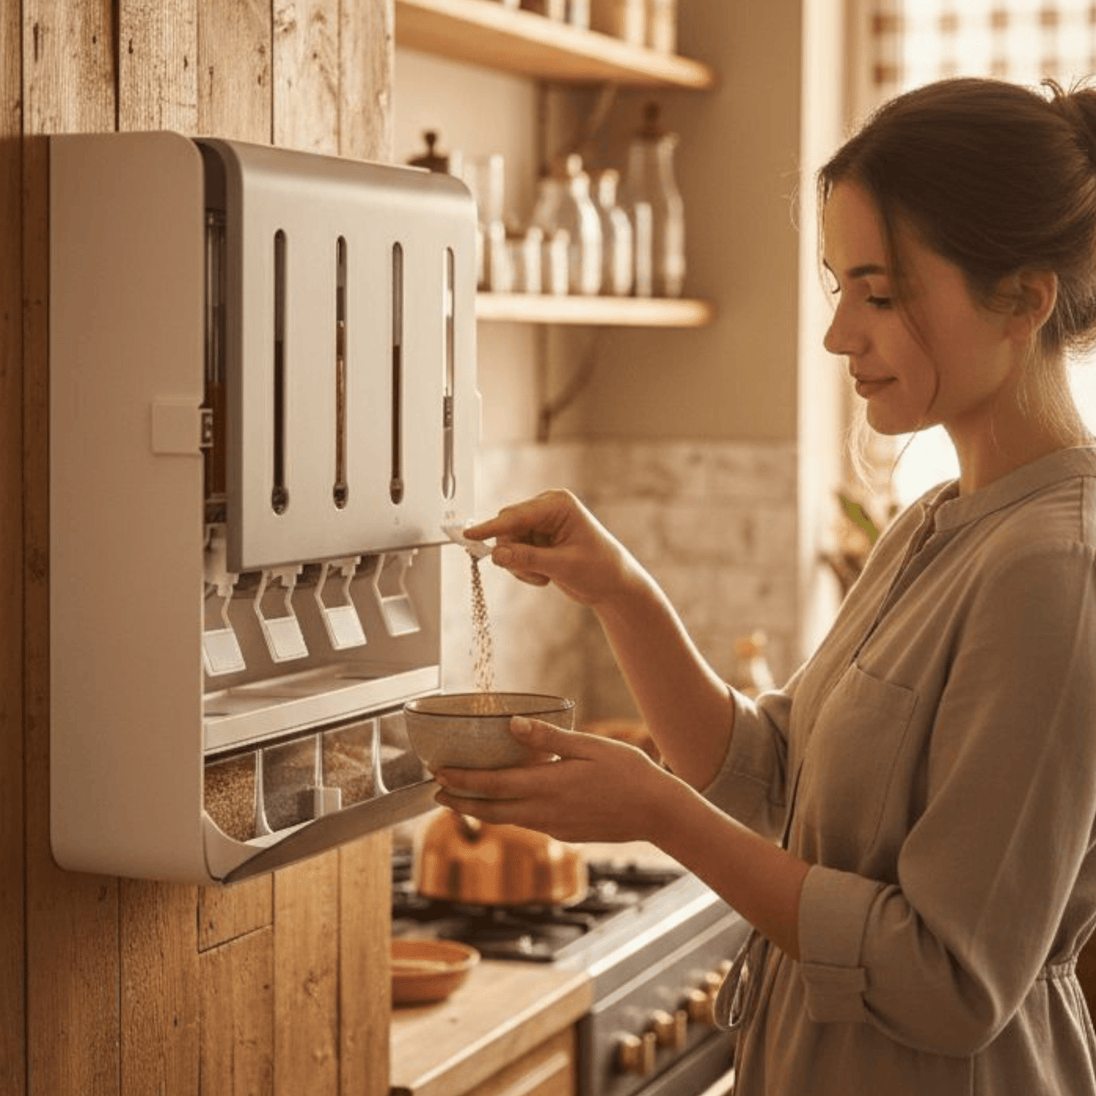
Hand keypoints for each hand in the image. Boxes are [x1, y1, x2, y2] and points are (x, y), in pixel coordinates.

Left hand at [432, 716, 674, 843]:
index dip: (461, 780)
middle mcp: (546, 811)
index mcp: (549, 785)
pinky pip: (527, 823)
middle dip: (460, 801)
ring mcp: (555, 826)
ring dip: (479, 810)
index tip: (438, 772)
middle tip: (435, 792)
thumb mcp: (590, 746)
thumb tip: (510, 723)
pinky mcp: (565, 833)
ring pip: (507, 820)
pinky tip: (506, 803)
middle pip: (490, 810)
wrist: (657, 812)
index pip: (493, 784)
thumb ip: (548, 737)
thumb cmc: (628, 772)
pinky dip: (507, 814)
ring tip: (460, 798)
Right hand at [464, 489, 635, 608]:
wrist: (613, 585)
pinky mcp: (536, 539)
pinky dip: (523, 569)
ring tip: (544, 576)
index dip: (491, 527)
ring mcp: (540, 524)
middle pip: (507, 528)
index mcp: (558, 504)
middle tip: (533, 574)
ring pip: (507, 544)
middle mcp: (547, 509)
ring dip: (520, 566)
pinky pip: (512, 553)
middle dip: (514, 554)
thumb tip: (497, 554)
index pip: (516, 515)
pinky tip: (544, 576)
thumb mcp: (563, 565)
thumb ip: (528, 559)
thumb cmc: (600, 568)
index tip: (469, 535)